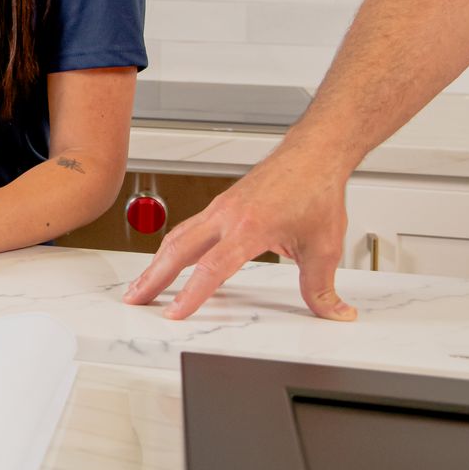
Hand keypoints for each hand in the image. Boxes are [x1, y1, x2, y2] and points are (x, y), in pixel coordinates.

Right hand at [123, 147, 355, 320]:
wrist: (313, 156)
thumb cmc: (316, 191)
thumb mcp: (325, 248)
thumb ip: (321, 287)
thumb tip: (334, 313)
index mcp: (250, 227)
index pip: (212, 267)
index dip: (191, 294)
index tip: (174, 312)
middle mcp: (227, 216)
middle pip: (178, 250)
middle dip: (153, 277)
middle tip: (134, 299)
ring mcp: (220, 208)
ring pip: (177, 237)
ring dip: (157, 262)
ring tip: (143, 284)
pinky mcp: (221, 205)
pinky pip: (189, 228)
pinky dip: (173, 248)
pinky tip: (171, 260)